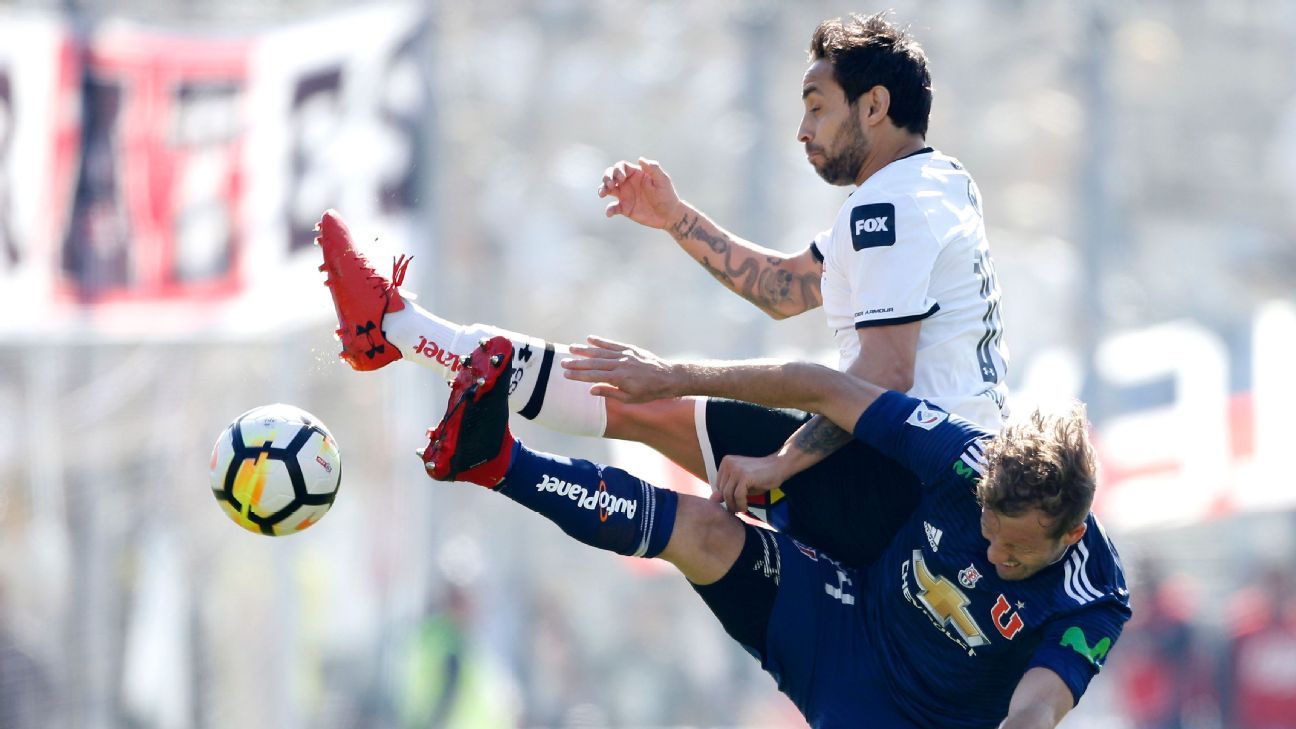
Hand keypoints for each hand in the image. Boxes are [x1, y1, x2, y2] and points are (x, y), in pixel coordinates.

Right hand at [562, 335, 680, 402]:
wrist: (669, 378)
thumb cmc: (649, 392)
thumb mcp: (630, 398)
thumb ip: (609, 392)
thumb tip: (590, 390)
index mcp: (619, 378)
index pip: (594, 376)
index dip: (578, 375)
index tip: (566, 374)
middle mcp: (621, 364)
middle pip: (594, 363)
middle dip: (577, 363)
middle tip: (562, 362)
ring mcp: (625, 355)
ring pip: (601, 351)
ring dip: (585, 350)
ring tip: (571, 348)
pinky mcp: (631, 349)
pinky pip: (613, 344)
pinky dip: (601, 341)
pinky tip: (590, 338)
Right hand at [597, 158, 682, 229]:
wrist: (669, 215)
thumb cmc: (667, 195)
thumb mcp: (662, 181)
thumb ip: (653, 169)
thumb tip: (640, 159)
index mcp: (636, 174)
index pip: (621, 167)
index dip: (617, 170)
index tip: (622, 179)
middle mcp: (628, 183)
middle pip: (611, 175)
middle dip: (606, 177)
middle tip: (609, 184)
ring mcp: (625, 195)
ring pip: (608, 189)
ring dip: (602, 189)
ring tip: (602, 194)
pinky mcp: (624, 208)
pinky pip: (613, 207)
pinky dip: (609, 209)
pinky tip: (609, 213)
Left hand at [712, 452, 792, 512]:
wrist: (779, 466)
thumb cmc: (761, 475)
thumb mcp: (741, 482)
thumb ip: (728, 488)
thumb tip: (713, 499)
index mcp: (726, 462)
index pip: (718, 485)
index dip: (725, 497)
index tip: (732, 504)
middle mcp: (728, 463)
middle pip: (721, 490)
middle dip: (729, 502)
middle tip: (736, 510)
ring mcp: (736, 469)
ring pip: (727, 494)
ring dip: (734, 505)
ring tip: (741, 509)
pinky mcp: (744, 476)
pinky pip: (737, 496)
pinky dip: (740, 504)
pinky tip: (745, 507)